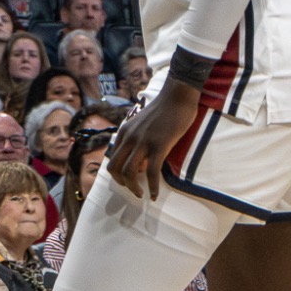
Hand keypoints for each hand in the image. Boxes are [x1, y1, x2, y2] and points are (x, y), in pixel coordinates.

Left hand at [107, 78, 200, 199]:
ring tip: (142, 194)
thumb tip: (141, 162)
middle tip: (134, 190)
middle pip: (114, 168)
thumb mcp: (143, 124)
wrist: (177, 95)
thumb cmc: (164, 109)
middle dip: (121, 183)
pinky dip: (152, 187)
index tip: (130, 179)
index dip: (118, 173)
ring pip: (129, 172)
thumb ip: (138, 139)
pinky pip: (151, 171)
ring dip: (133, 188)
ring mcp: (143, 142)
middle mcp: (129, 138)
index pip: (112, 158)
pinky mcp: (159, 145)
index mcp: (124, 132)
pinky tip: (155, 195)